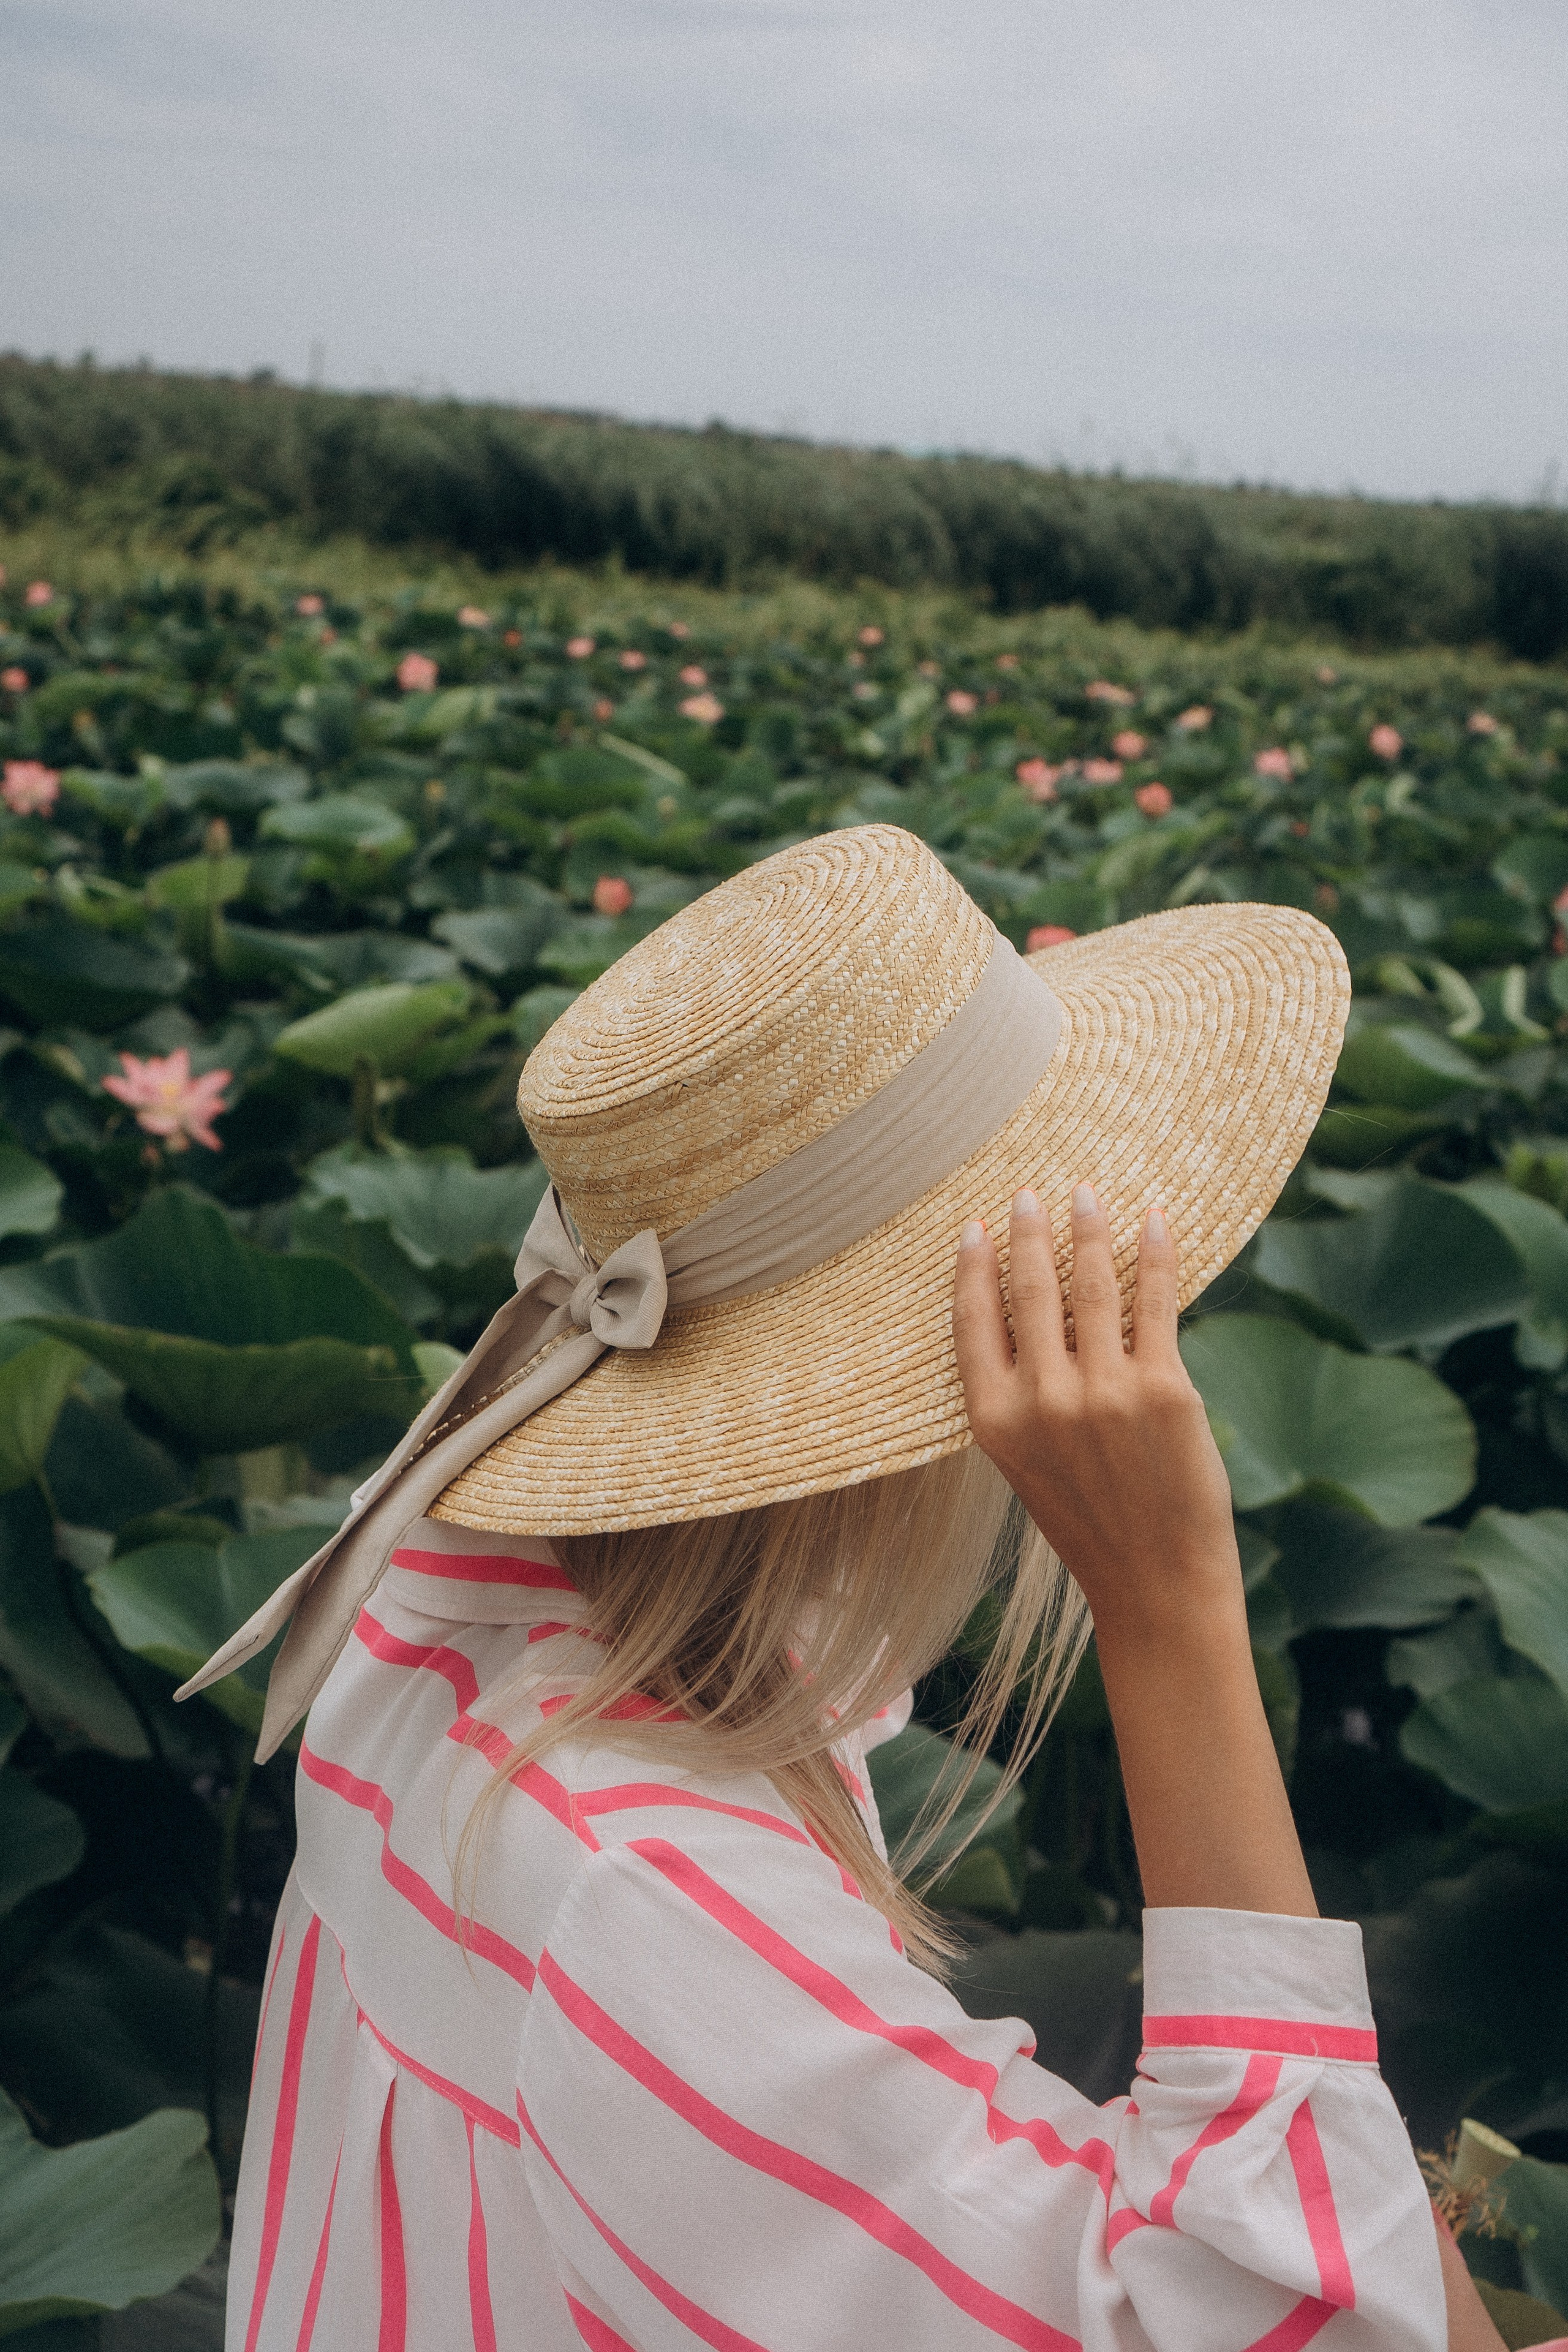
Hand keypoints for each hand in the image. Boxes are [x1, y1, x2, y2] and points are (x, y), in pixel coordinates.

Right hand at [953, 1180, 1316, 1916]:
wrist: (1155, 1581)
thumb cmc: (1091, 1522)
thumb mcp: (1028, 1463)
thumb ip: (1022, 1395)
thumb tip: (1030, 1307)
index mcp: (994, 1421)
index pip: (973, 1321)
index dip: (972, 1267)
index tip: (975, 1224)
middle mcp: (1042, 1401)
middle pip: (1030, 1291)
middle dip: (1030, 1233)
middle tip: (1030, 1193)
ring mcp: (1103, 1393)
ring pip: (1090, 1286)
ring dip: (1088, 1230)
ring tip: (1086, 1195)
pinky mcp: (1164, 1389)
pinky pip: (1154, 1302)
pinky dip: (1154, 1254)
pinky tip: (1154, 1220)